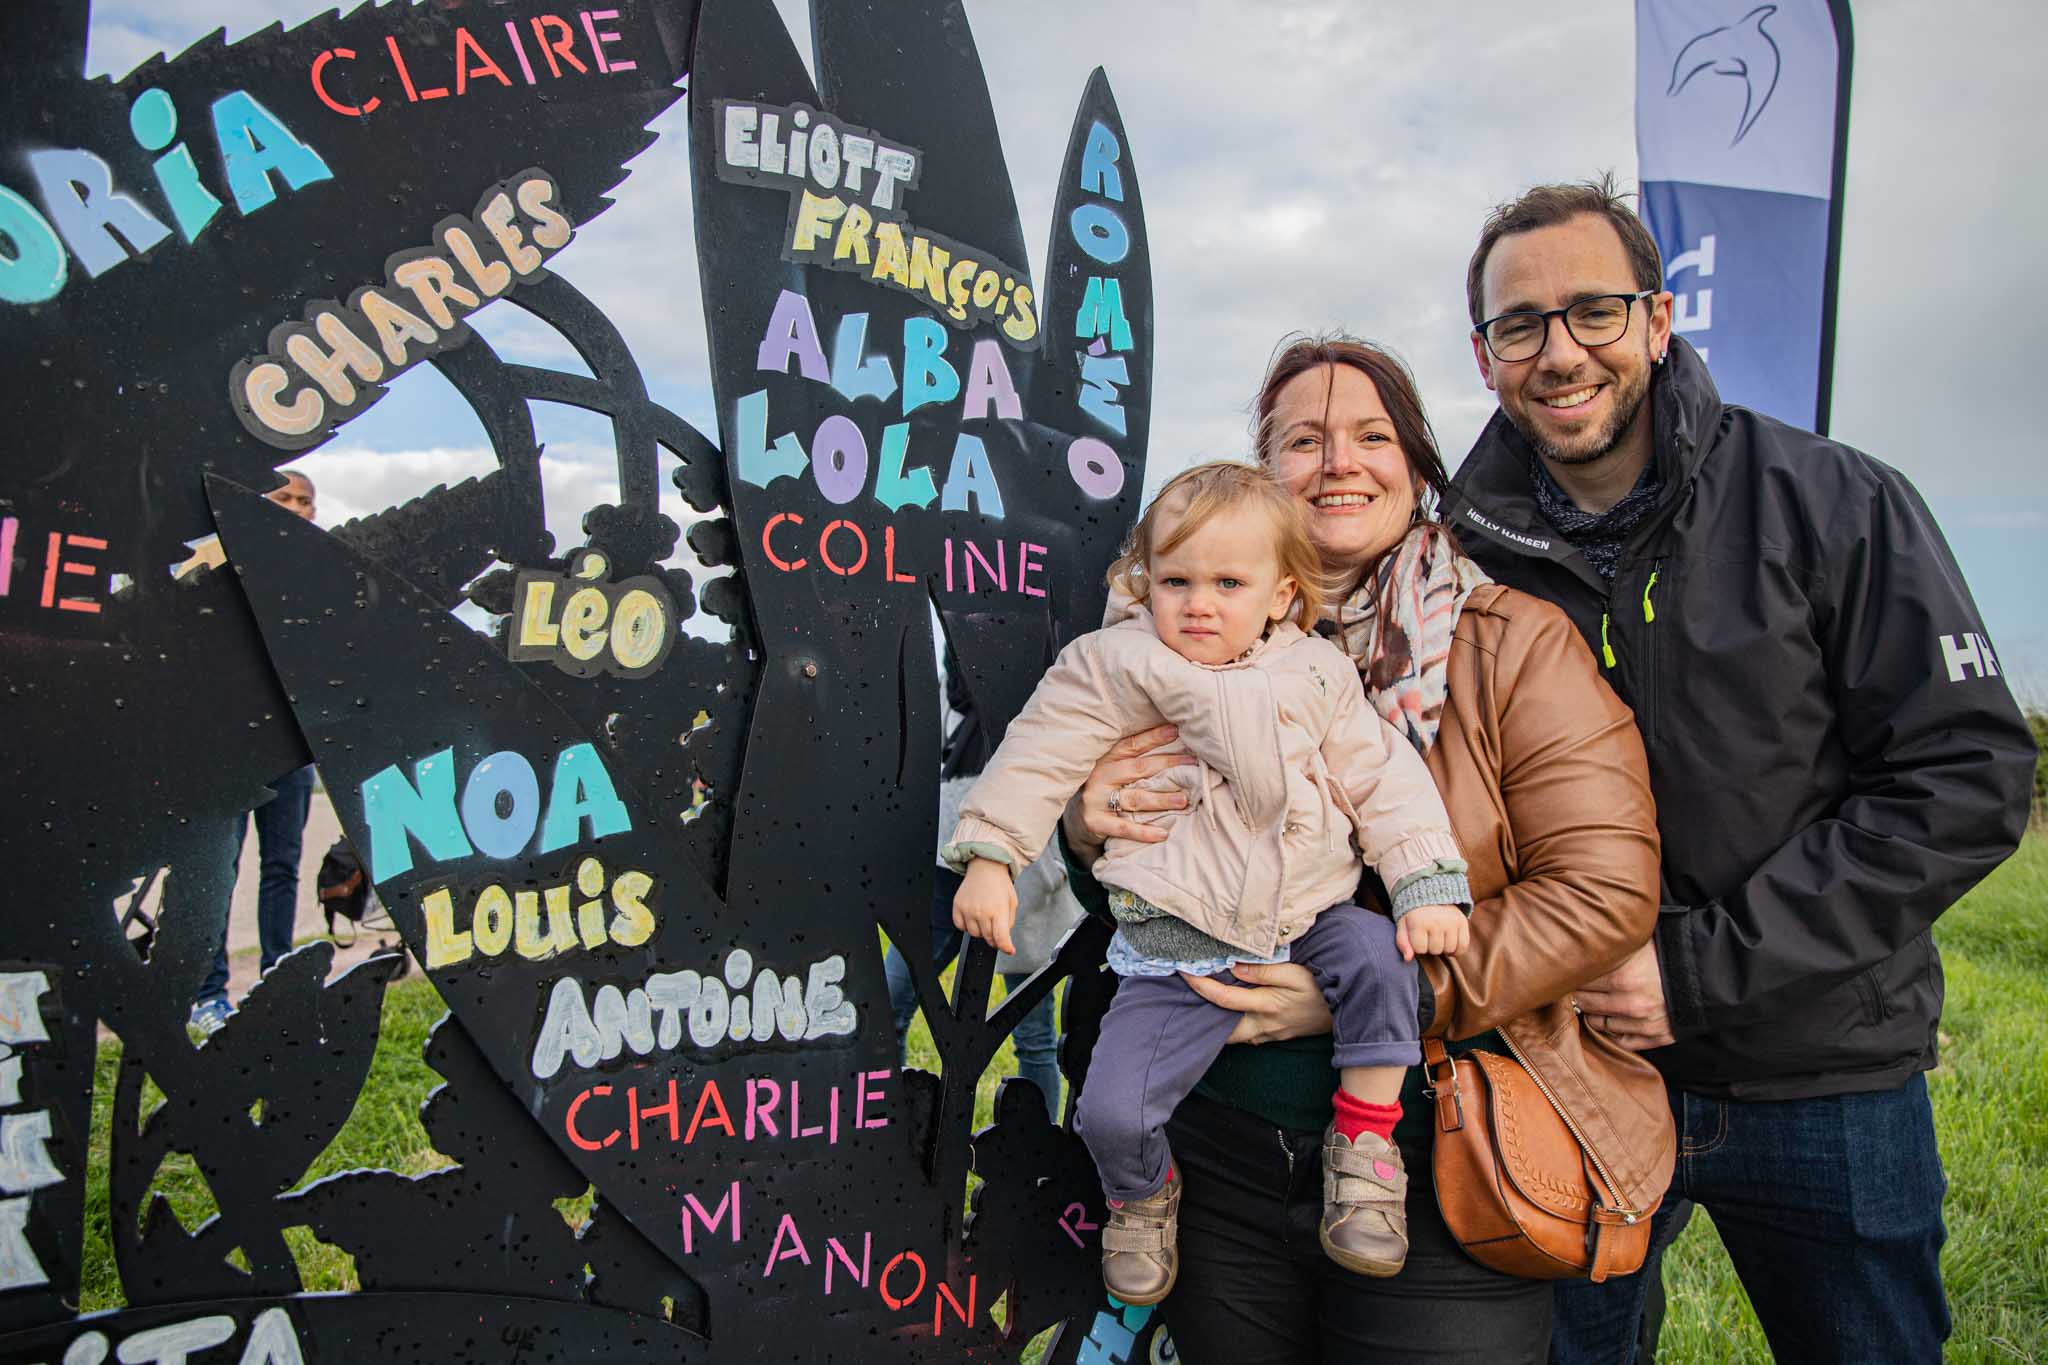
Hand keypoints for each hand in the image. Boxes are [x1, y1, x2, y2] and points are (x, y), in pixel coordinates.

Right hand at [951, 859, 1017, 955]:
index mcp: (998, 909)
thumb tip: (1003, 939)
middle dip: (995, 937)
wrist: (985, 867)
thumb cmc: (1000, 884)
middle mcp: (981, 911)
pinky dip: (967, 926)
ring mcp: (968, 909)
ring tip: (985, 917)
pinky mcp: (957, 907)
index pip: (1000, 937)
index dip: (1006, 947)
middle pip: (988, 938)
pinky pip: (960, 927)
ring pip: (974, 934)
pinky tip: (974, 916)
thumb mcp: (1012, 902)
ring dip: (981, 931)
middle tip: (997, 928)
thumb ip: (1009, 922)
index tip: (1009, 950)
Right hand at [1059, 723, 1197, 858]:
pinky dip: (1144, 832)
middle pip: (1138, 769)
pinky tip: (1162, 834)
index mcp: (1106, 759)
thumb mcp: (1112, 771)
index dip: (1154, 737)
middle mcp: (1100, 776)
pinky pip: (1123, 828)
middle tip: (1193, 765)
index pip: (1132, 745)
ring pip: (1134, 798)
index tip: (1177, 731)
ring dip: (1161, 799)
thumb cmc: (1103, 791)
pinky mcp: (1095, 822)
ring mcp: (1096, 799)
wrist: (1075, 820)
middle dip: (1168, 765)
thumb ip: (1134, 762)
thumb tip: (1174, 748)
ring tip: (1183, 800)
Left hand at [1182, 962, 1331, 1044]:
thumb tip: (1234, 968)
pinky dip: (1233, 1025)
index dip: (1200, 986)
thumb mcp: (1295, 972)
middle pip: (1222, 1030)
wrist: (1346, 1011)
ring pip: (1234, 1036)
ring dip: (1217, 1024)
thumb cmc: (1320, 987)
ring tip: (1202, 1005)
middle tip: (1184, 1000)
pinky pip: (1247, 1035)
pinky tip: (1229, 1014)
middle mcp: (1263, 1025)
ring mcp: (1269, 1035)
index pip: (1223, 998)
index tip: (1184, 972)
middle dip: (1201, 1018)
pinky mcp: (1276, 1036)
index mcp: (1266, 1006)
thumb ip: (1264, 971)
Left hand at [1395, 904, 1468, 960]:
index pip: (1420, 949)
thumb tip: (1408, 959)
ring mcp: (1451, 922)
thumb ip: (1402, 942)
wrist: (1430, 894)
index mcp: (1419, 921)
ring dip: (1443, 948)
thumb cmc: (1414, 914)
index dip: (1417, 946)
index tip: (1417, 936)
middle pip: (1435, 950)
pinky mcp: (1462, 922)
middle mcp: (1437, 921)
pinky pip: (1463, 946)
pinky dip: (1457, 950)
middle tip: (1428, 936)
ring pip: (1449, 950)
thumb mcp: (1403, 925)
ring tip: (1438, 938)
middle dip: (1430, 947)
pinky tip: (1449, 944)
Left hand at [1573, 941, 1674, 1050]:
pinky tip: (1614, 1019)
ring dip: (1594, 1013)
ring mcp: (1643, 1023)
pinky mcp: (1657, 1037)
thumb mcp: (1641, 941)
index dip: (1570, 974)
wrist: (1713, 973)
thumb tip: (1583, 936)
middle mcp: (1630, 1003)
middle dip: (1577, 994)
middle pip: (1584, 1003)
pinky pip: (1622, 1042)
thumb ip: (1612, 944)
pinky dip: (1614, 1032)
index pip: (1577, 981)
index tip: (1566, 970)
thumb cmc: (1673, 952)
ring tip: (1595, 1001)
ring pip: (1599, 1024)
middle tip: (1574, 985)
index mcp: (1622, 976)